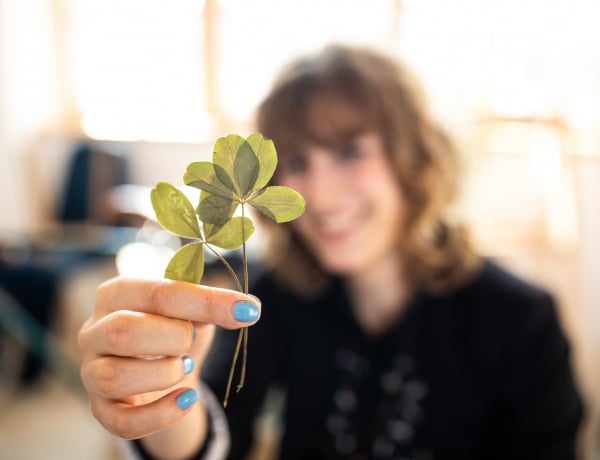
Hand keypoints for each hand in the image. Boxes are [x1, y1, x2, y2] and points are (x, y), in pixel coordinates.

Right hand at [78, 276, 260, 441]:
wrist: (163, 374)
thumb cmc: (173, 331)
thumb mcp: (192, 312)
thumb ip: (210, 306)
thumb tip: (247, 309)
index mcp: (117, 294)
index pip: (158, 293)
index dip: (206, 301)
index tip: (248, 310)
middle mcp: (94, 330)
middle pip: (123, 330)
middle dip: (173, 337)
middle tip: (193, 341)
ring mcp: (92, 372)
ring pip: (113, 376)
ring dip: (163, 373)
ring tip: (185, 367)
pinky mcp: (101, 409)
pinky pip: (121, 421)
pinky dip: (161, 414)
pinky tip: (187, 399)